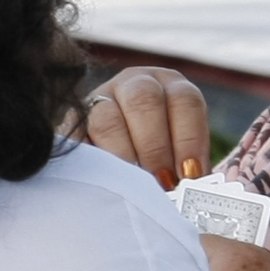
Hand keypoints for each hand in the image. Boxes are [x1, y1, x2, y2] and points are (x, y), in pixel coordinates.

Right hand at [82, 66, 214, 187]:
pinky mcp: (70, 122)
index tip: (191, 174)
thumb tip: (198, 187)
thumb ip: (190, 168)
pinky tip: (105, 183)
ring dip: (123, 155)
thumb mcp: (180, 154)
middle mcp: (134, 83)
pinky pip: (75, 137)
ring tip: (134, 186)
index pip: (184, 100)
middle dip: (155, 147)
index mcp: (170, 86)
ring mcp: (98, 98)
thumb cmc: (158, 164)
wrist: (112, 165)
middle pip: (145, 100)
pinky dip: (93, 162)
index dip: (189, 139)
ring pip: (107, 118)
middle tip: (162, 182)